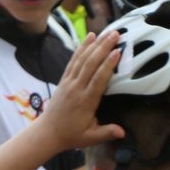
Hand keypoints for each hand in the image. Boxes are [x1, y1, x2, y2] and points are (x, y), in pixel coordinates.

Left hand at [39, 30, 124, 150]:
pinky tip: (89, 38)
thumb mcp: (90, 137)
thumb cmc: (71, 134)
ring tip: (106, 32)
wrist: (47, 133)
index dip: (108, 65)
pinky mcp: (63, 80)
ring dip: (94, 45)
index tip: (117, 52)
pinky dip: (81, 49)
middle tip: (116, 34)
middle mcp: (76, 89)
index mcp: (85, 101)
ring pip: (81, 60)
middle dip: (103, 48)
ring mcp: (68, 83)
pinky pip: (72, 62)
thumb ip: (106, 132)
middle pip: (90, 64)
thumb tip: (123, 133)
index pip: (98, 80)